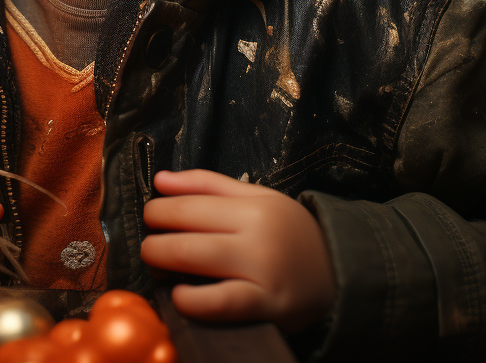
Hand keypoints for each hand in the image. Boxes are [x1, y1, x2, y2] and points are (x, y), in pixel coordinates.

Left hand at [140, 169, 335, 331]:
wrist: (338, 272)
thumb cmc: (288, 232)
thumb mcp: (256, 197)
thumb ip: (206, 185)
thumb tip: (159, 180)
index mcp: (253, 206)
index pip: (192, 203)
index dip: (160, 209)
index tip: (149, 215)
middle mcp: (257, 235)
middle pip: (190, 231)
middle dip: (156, 237)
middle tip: (146, 244)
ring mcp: (262, 272)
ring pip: (199, 261)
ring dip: (163, 262)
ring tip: (154, 263)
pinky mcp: (266, 306)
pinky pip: (221, 303)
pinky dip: (192, 301)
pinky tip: (179, 296)